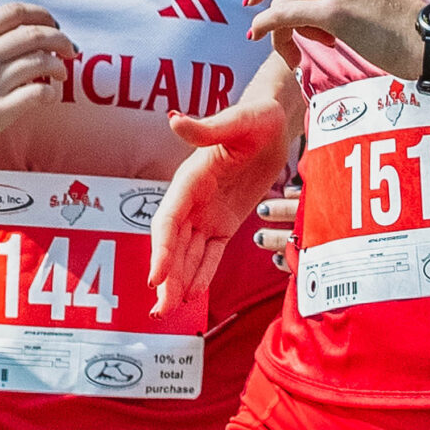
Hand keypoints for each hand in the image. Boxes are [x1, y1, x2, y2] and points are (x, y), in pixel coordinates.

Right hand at [0, 2, 74, 168]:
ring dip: (59, 66)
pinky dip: (51, 92)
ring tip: (60, 73)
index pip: (15, 13)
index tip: (53, 24)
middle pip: (36, 35)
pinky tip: (50, 95)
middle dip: (61, 39)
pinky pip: (37, 94)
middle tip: (69, 48)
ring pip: (42, 63)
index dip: (42, 15)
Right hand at [149, 91, 293, 316]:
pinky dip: (202, 274)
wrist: (274, 123)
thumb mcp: (237, 120)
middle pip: (173, 245)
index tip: (155, 278)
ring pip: (188, 254)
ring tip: (168, 312)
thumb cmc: (256, 116)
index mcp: (189, 179)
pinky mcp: (225, 222)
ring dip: (178, 282)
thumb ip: (207, 127)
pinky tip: (193, 296)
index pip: (168, 220)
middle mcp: (192, 200)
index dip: (160, 250)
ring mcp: (207, 213)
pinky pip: (211, 253)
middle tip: (159, 311)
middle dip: (166, 278)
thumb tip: (174, 120)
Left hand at [245, 0, 424, 78]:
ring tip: (323, 41)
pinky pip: (281, 17)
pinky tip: (259, 35)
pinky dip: (265, 28)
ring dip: (288, 28)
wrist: (424, 38)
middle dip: (284, 10)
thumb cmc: (396, 16)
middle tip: (309, 34)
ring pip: (281, 4)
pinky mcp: (332, 11)